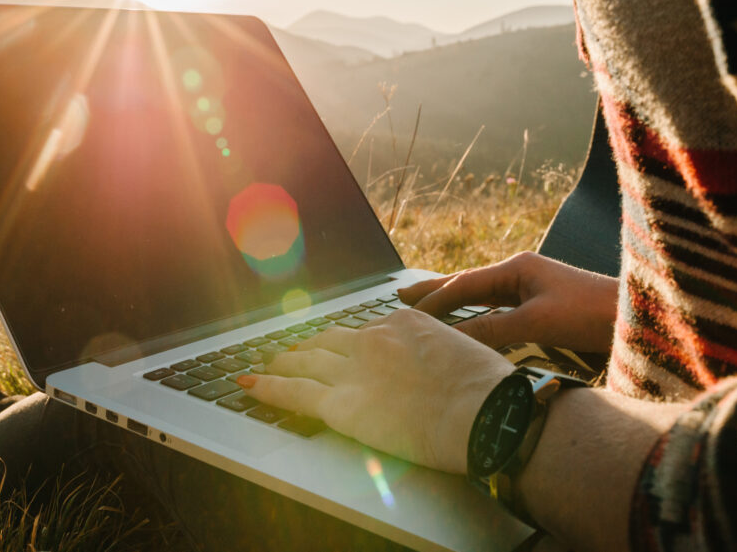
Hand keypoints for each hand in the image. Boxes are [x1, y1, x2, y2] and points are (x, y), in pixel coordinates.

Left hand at [238, 309, 513, 472]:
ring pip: (304, 361)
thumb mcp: (465, 355)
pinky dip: (266, 387)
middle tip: (292, 348)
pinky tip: (248, 384)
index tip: (340, 344)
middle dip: (307, 344)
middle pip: (328, 341)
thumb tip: (439, 371)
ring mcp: (353, 370)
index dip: (348, 341)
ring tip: (266, 362)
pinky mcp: (341, 404)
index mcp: (404, 324)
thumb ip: (439, 357)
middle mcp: (372, 341)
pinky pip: (293, 393)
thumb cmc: (488, 391)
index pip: (365, 330)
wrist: (484, 412)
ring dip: (282, 361)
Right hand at [398, 251, 617, 351]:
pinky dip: (476, 316)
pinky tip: (469, 323)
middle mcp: (521, 273)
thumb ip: (493, 329)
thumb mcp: (537, 321)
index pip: (463, 285)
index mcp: (517, 268)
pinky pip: (498, 309)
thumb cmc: (592, 313)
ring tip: (427, 309)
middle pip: (467, 284)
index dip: (433, 301)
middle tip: (401, 295)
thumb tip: (451, 340)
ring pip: (482, 297)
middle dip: (435, 291)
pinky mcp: (543, 306)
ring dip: (454, 304)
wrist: (638, 317)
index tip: (405, 314)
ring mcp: (532, 288)